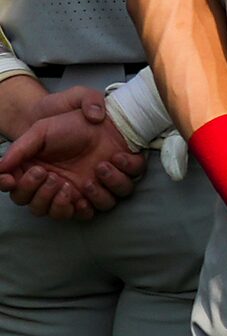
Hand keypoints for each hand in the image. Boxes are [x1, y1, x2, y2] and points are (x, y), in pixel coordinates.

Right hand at [0, 89, 144, 218]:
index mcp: (35, 176)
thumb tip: (0, 168)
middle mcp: (54, 189)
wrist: (106, 120)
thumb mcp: (41, 131)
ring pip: (67, 215)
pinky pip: (100, 208)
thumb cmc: (70, 124)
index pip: (19, 195)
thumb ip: (20, 148)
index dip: (22, 189)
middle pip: (39, 209)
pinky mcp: (103, 192)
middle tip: (55, 177)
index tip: (29, 175)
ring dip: (71, 199)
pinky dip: (103, 194)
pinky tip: (106, 170)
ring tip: (86, 175)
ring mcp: (78, 193)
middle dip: (44, 195)